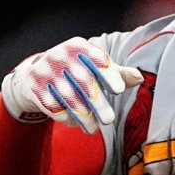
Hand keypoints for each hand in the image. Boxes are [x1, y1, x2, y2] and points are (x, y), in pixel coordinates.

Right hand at [1, 36, 143, 133]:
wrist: (37, 72)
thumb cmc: (77, 69)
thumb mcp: (95, 65)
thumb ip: (117, 72)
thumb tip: (139, 78)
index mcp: (78, 46)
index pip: (97, 59)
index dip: (109, 73)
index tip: (119, 89)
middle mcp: (60, 54)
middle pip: (83, 81)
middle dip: (97, 103)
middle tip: (109, 120)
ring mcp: (45, 70)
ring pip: (68, 97)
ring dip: (83, 116)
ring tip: (94, 129)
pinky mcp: (34, 87)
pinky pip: (53, 106)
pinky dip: (66, 117)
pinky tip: (75, 123)